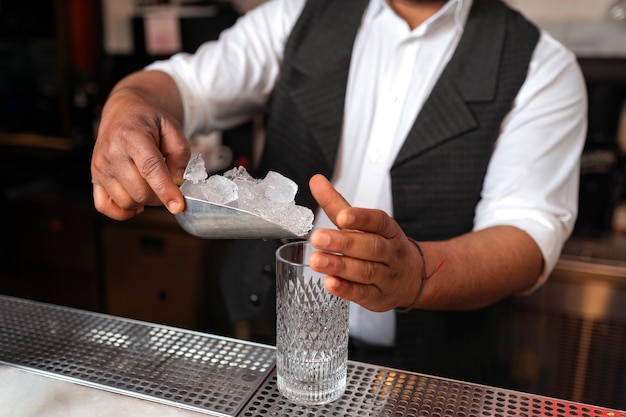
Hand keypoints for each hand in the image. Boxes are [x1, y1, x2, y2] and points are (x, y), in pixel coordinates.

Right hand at [90, 72, 189, 219]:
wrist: (123, 111)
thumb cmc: (150, 121)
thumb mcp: (172, 128)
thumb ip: (180, 154)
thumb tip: (177, 181)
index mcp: (132, 137)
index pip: (150, 169)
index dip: (166, 191)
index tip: (179, 206)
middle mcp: (111, 153)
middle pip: (140, 191)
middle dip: (160, 196)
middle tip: (168, 186)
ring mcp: (100, 167)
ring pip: (126, 202)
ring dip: (144, 202)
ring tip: (151, 186)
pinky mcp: (94, 177)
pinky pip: (105, 207)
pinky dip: (123, 211)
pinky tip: (136, 203)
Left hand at [308, 174, 422, 311]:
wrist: (413, 278)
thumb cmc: (382, 246)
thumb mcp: (365, 224)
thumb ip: (337, 205)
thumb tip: (316, 181)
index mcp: (388, 230)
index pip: (378, 221)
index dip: (361, 218)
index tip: (343, 216)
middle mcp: (390, 253)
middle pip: (370, 247)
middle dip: (343, 243)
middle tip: (318, 238)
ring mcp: (387, 277)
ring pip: (366, 271)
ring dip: (340, 266)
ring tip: (317, 261)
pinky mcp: (379, 298)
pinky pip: (363, 294)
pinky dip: (346, 289)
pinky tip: (330, 283)